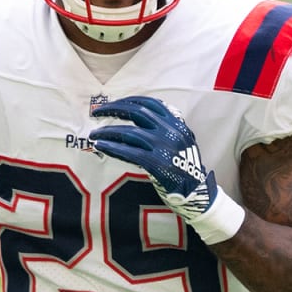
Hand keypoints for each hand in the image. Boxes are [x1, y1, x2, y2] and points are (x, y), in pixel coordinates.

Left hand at [89, 96, 217, 221]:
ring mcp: (164, 147)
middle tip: (96, 113)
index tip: (111, 104)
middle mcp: (171, 131)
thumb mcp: (181, 139)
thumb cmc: (184, 165)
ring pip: (129, 132)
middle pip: (137, 112)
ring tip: (94, 135)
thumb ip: (165, 126)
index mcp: (176, 122)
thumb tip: (136, 117)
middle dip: (113, 109)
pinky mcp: (157, 164)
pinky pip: (129, 152)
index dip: (127, 100)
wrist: (196, 191)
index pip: (149, 103)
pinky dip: (112, 147)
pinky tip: (100, 145)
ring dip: (108, 131)